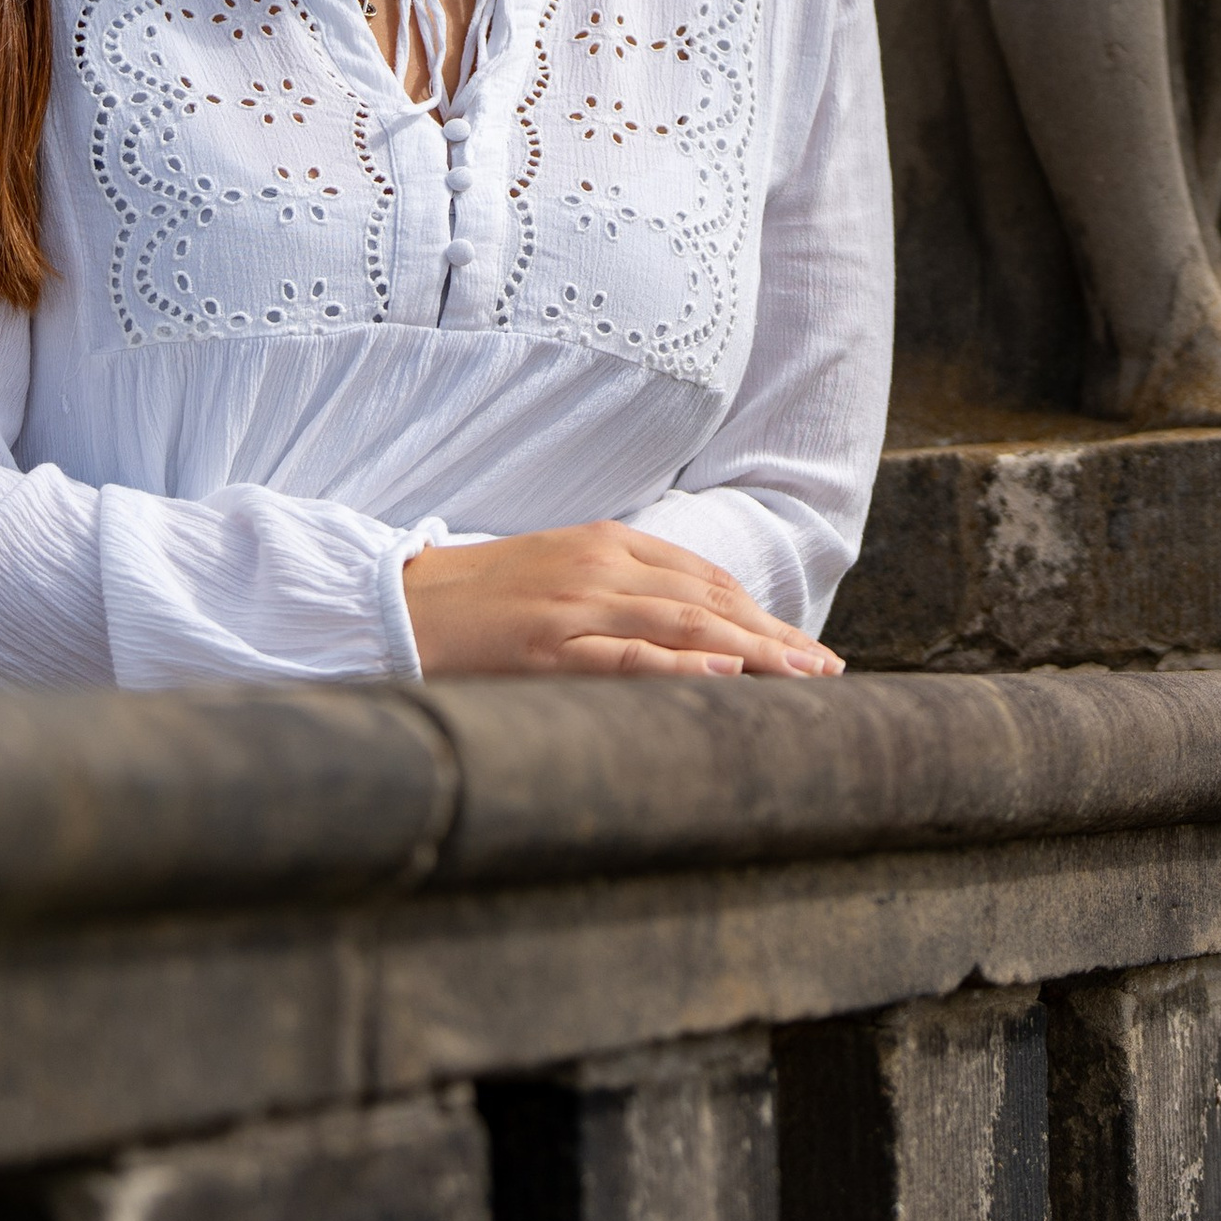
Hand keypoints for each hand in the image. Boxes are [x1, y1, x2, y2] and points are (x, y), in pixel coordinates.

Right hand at [403, 523, 844, 679]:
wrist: (393, 600)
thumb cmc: (478, 599)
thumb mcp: (559, 578)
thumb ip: (618, 593)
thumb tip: (684, 634)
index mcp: (608, 545)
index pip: (705, 579)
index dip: (759, 613)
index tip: (801, 646)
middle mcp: (601, 566)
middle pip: (708, 600)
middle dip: (773, 635)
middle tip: (826, 669)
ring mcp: (575, 604)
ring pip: (683, 625)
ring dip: (751, 652)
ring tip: (802, 675)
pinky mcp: (545, 644)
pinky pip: (624, 653)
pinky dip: (679, 665)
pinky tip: (724, 673)